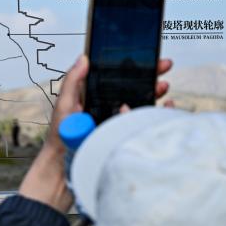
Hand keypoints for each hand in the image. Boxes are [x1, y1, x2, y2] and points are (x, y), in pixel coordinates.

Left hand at [18, 56, 173, 211]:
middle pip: (134, 88)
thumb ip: (72, 82)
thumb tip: (83, 58)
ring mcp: (118, 122)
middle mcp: (109, 108)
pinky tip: (163, 110)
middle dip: (150, 76)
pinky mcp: (124, 136)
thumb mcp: (64, 105)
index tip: (147, 56)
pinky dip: (157, 115)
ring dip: (155, 94)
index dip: (132, 66)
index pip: (117, 77)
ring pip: (143, 104)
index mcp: (95, 97)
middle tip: (164, 66)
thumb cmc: (61, 138)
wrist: (65, 169)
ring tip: (163, 88)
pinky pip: (143, 123)